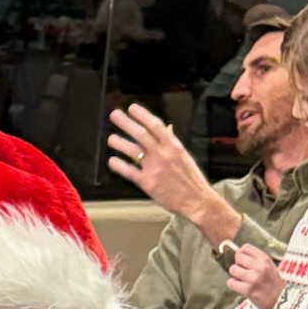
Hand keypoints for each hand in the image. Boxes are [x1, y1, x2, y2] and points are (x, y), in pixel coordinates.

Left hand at [106, 105, 211, 219]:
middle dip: (126, 123)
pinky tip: (111, 161)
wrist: (196, 200)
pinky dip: (120, 166)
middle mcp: (163, 153)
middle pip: (141, 134)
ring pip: (134, 151)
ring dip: (120, 143)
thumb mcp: (184, 155)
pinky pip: (130, 172)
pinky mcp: (148, 184)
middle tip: (114, 115)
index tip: (132, 107)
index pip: (156, 125)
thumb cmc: (191, 178)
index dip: (143, 115)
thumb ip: (173, 141)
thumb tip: (167, 128)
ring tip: (111, 138)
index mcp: (173, 145)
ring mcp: (155, 168)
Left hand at [226, 244, 281, 308]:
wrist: (282, 300)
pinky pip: (231, 283)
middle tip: (243, 272)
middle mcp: (260, 267)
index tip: (243, 260)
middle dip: (238, 264)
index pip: (246, 247)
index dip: (241, 253)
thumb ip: (256, 260)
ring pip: (233, 269)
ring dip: (235, 275)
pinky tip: (240, 287)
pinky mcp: (248, 290)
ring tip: (241, 279)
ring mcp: (254, 278)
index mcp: (265, 259)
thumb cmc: (274, 284)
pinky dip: (233, 284)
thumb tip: (238, 252)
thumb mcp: (270, 267)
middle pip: (238, 257)